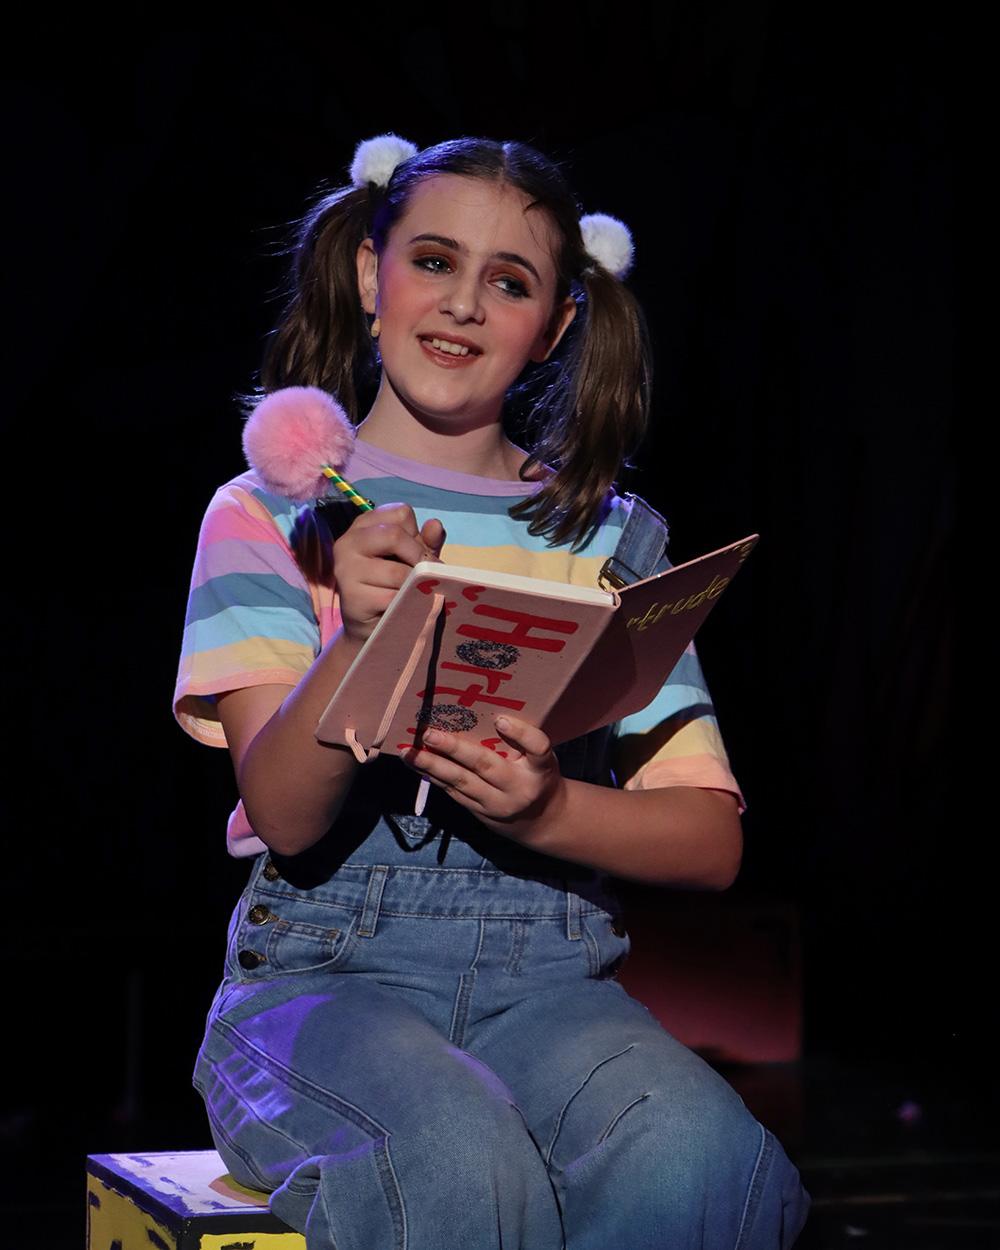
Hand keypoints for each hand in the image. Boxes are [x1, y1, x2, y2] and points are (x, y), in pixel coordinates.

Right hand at [333, 504, 445, 644]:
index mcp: (363, 526)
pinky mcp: (352, 597)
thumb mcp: (412, 558)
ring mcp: (346, 569)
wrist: (371, 625)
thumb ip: (425, 541)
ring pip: (396, 571)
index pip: (401, 513)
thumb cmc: (392, 584)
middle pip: (394, 535)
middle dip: (418, 556)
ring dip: (414, 585)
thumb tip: (435, 526)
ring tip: (414, 592)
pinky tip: (403, 607)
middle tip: (427, 574)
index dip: (417, 534)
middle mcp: (348, 542)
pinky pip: (392, 597)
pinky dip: (405, 603)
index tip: (418, 554)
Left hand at [403, 715, 566, 846]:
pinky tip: (416, 765)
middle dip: (454, 749)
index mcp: (540, 768)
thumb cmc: (537, 776)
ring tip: (409, 752)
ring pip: (461, 782)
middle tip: (429, 734)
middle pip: (486, 765)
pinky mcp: (479, 813)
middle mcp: (519, 787)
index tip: (500, 719)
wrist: (539, 821)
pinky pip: (454, 793)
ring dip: (432, 766)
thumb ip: (522, 741)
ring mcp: (496, 804)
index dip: (520, 733)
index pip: (537, 748)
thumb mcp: (540, 758)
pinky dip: (433, 777)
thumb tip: (486, 713)